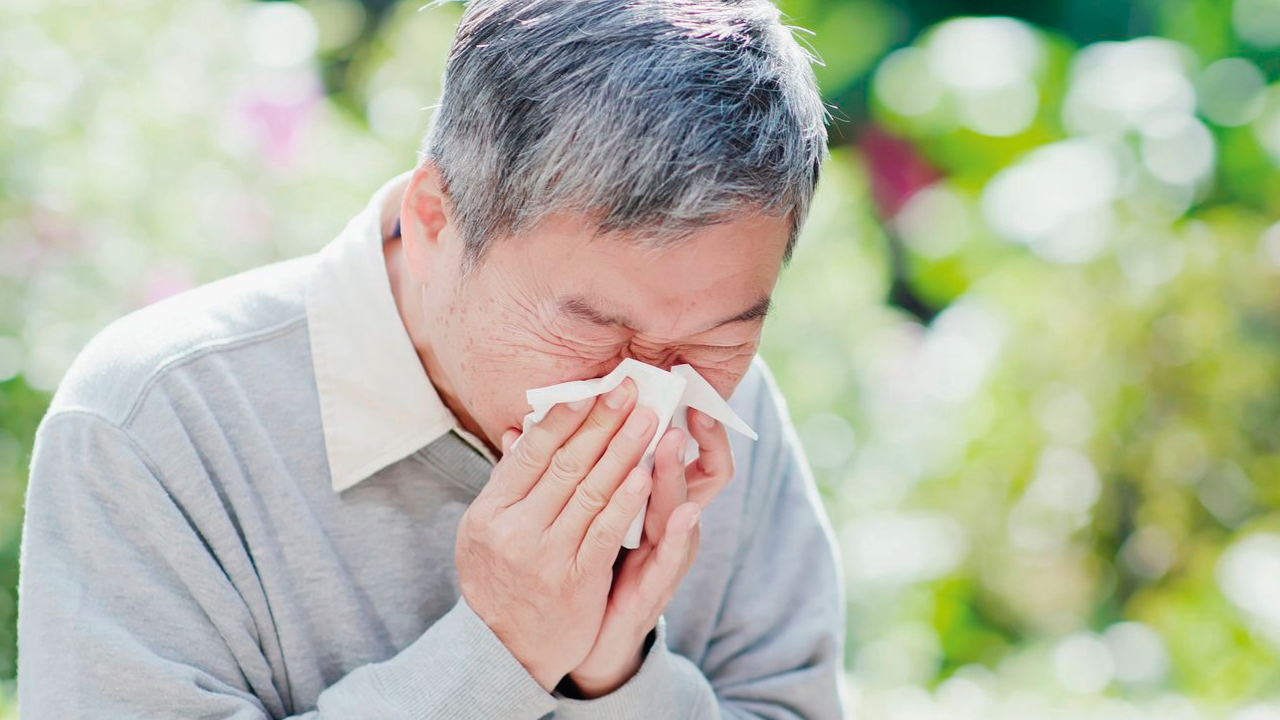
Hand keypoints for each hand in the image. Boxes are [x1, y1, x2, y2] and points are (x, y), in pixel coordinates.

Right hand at [454, 378, 658, 690]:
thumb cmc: (497, 578)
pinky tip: (646, 473)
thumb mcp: (484, 530)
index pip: (531, 453)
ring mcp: (546, 556)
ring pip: (590, 492)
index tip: (590, 389)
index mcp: (490, 512)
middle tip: (630, 392)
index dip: (563, 417)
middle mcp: (515, 530)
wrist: (503, 649)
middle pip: (565, 465)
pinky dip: (627, 500)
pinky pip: (606, 531)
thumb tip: (522, 429)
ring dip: (623, 452)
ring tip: (648, 421)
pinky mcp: (577, 580)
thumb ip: (509, 482)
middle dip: (602, 424)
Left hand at [564, 407, 736, 697]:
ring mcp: (663, 557)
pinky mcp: (659, 589)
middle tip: (683, 397)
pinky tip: (686, 512)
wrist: (590, 645)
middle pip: (681, 472)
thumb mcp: (580, 520)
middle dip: (680, 434)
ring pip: (680, 509)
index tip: (676, 379)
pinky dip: (679, 535)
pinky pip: (674, 560)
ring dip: (678, 474)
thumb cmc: (585, 573)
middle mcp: (661, 526)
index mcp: (642, 503)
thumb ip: (563, 478)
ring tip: (677, 438)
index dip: (679, 421)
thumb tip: (521, 430)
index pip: (672, 453)